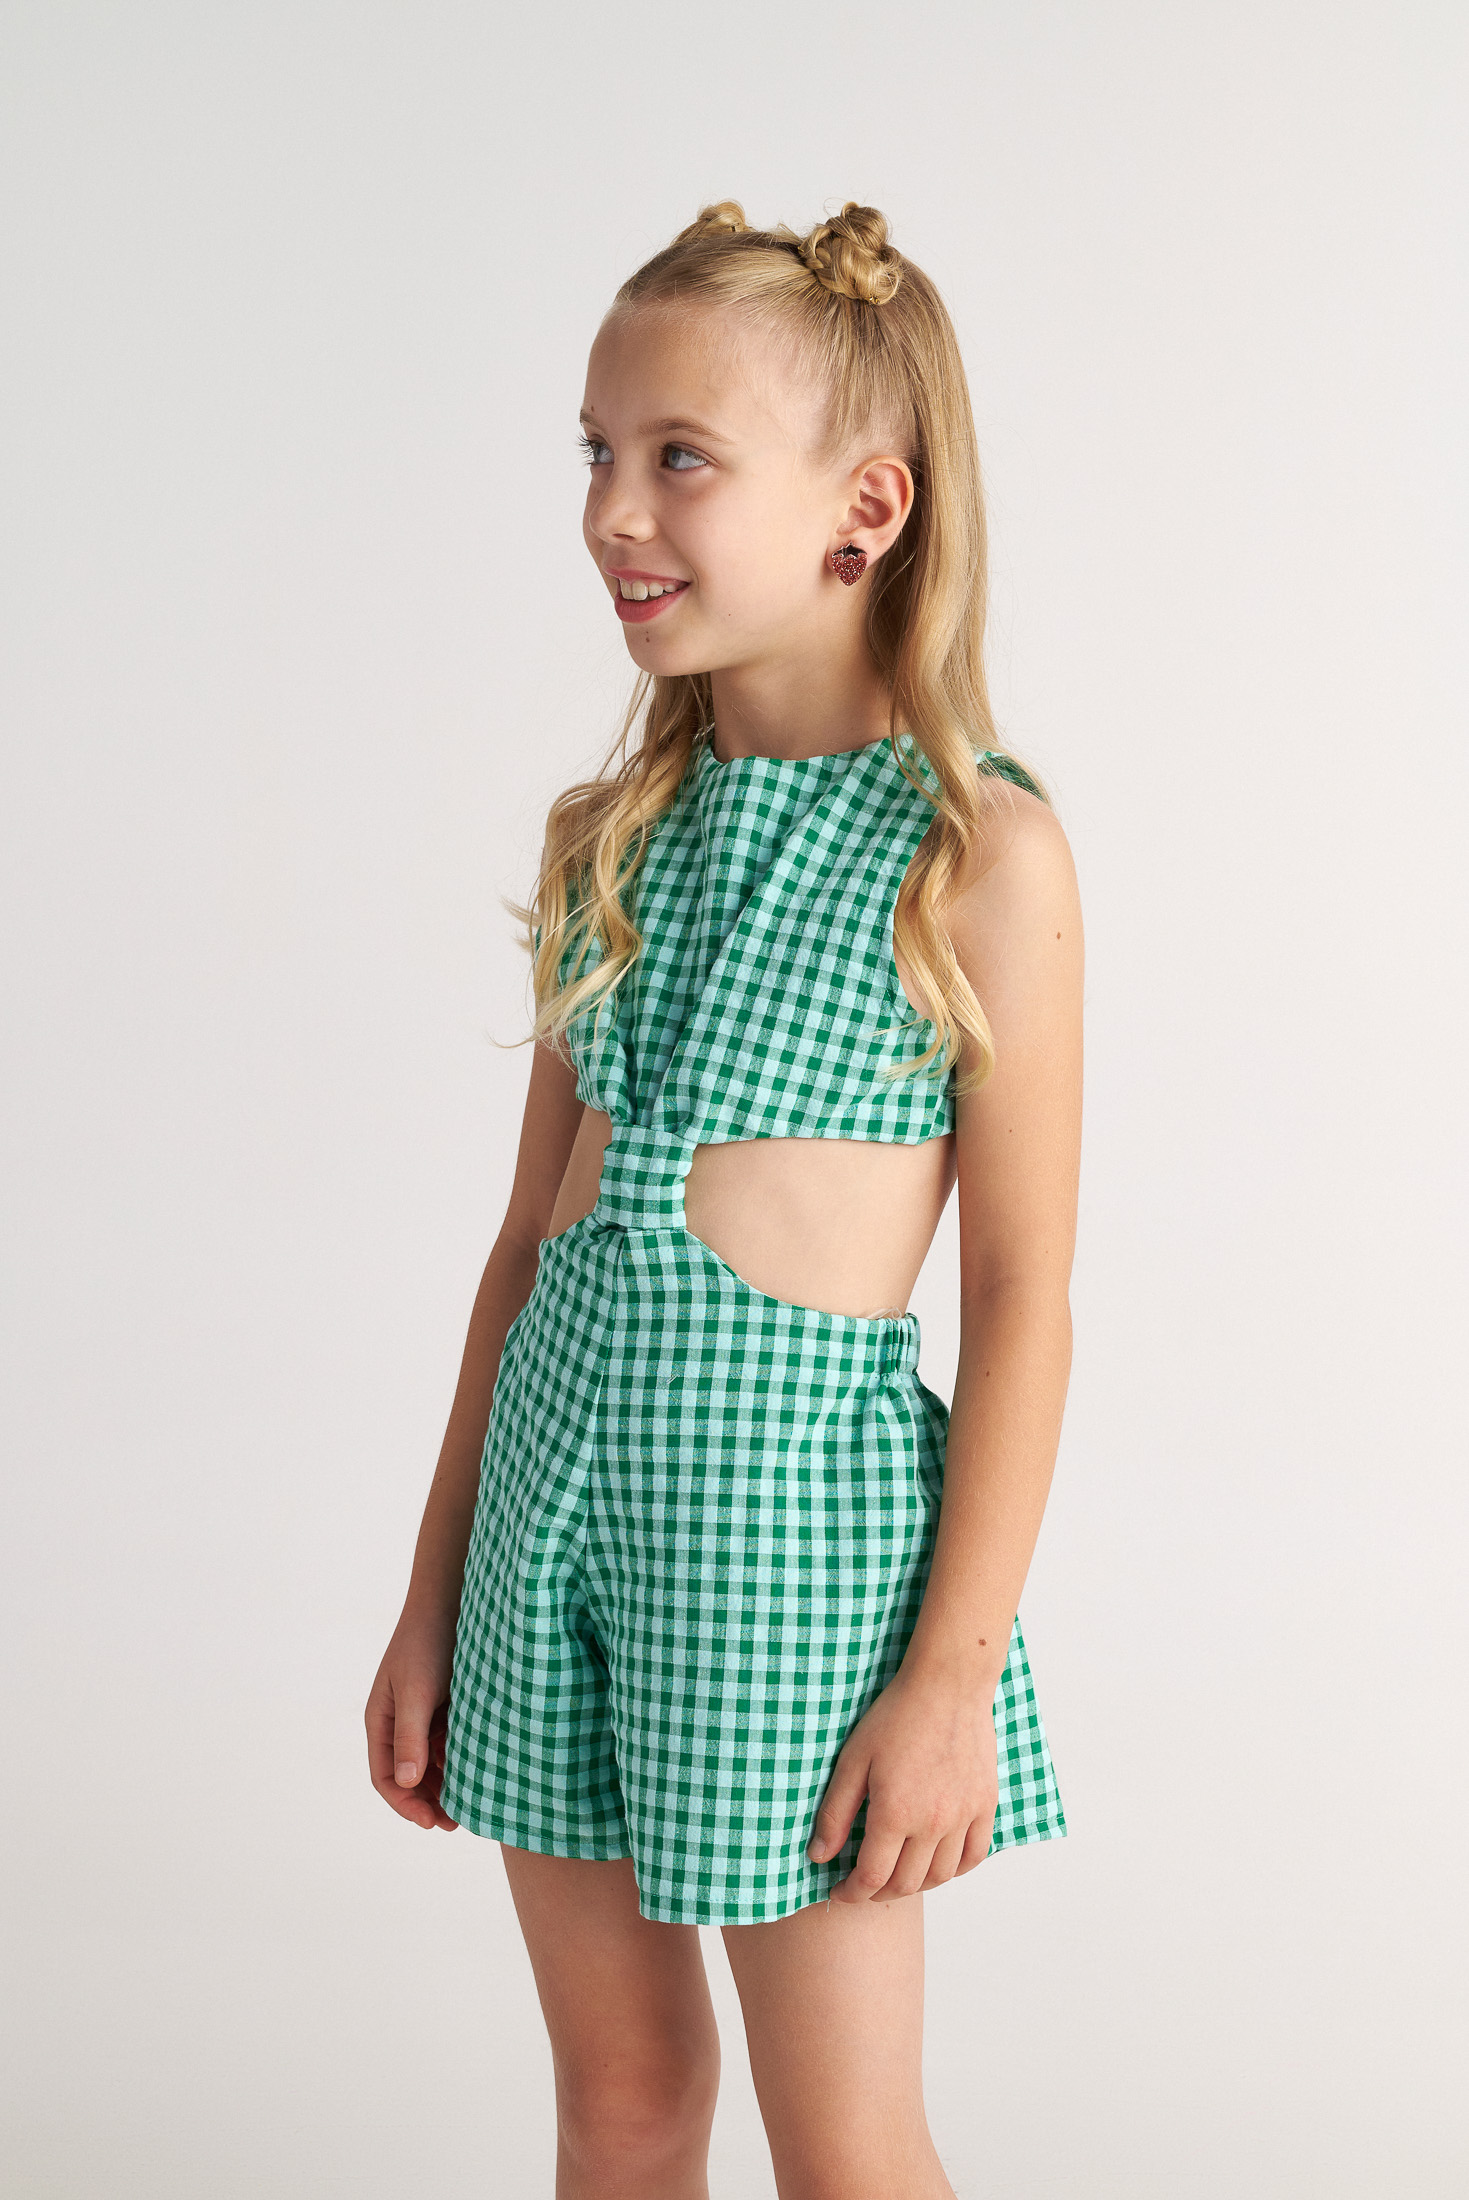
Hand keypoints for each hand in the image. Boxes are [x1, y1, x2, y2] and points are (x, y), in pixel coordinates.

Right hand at [365, 1605, 459, 1831]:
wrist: (450, 1599)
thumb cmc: (426, 1642)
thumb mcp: (416, 1691)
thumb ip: (410, 1736)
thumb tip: (407, 1782)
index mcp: (380, 1720)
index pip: (385, 1777)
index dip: (406, 1804)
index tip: (432, 1823)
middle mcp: (399, 1721)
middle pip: (408, 1775)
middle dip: (428, 1802)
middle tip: (455, 1824)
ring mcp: (423, 1713)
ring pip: (431, 1762)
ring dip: (445, 1785)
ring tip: (470, 1804)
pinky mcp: (446, 1704)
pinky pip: (450, 1742)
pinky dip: (460, 1760)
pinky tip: (479, 1770)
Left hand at [807, 1664, 997, 1901]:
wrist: (948, 1686)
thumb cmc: (896, 1716)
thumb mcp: (853, 1759)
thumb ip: (835, 1812)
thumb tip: (819, 1856)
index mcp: (895, 1814)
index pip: (871, 1878)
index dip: (851, 1893)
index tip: (840, 1891)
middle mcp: (933, 1824)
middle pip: (906, 1883)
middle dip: (879, 1892)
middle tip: (864, 1883)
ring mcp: (964, 1817)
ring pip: (940, 1875)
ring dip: (914, 1884)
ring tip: (896, 1874)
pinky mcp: (985, 1805)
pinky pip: (974, 1856)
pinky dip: (955, 1870)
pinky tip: (937, 1863)